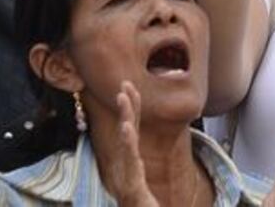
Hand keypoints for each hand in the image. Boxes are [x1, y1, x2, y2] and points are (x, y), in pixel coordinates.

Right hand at [114, 81, 159, 206]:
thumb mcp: (148, 191)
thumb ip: (145, 177)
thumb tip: (149, 163)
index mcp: (132, 163)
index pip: (133, 130)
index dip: (132, 108)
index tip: (129, 86)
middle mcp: (128, 166)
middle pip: (128, 130)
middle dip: (127, 105)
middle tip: (125, 83)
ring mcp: (128, 175)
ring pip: (126, 141)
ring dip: (126, 117)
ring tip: (124, 97)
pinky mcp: (131, 184)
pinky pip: (128, 159)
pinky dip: (127, 142)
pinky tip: (128, 127)